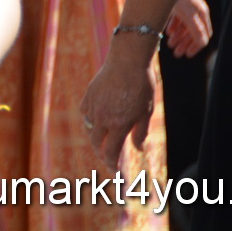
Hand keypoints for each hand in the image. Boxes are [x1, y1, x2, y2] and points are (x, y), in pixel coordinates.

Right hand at [80, 48, 155, 168]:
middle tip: (109, 158)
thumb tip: (137, 149)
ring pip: (89, 128)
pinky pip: (85, 112)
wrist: (127, 60)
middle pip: (97, 143)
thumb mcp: (146, 111)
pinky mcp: (88, 95)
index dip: (112, 164)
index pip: (111, 152)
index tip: (115, 172)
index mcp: (119, 124)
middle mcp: (103, 118)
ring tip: (103, 139)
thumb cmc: (141, 85)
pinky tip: (96, 118)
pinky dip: (89, 118)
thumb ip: (140, 132)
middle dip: (102, 153)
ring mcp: (93, 106)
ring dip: (95, 137)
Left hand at [163, 0, 212, 57]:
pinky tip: (168, 32)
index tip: (187, 54)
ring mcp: (186, 5)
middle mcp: (195, 10)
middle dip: (185, 43)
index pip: (203, 35)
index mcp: (201, 13)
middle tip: (176, 53)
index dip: (196, 46)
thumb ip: (195, 28)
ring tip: (170, 44)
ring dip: (179, 36)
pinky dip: (174, 26)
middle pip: (194, 31)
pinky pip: (178, 17)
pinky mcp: (177, 0)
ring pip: (185, 25)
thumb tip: (203, 44)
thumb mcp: (187, 13)